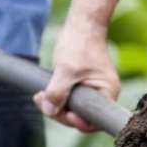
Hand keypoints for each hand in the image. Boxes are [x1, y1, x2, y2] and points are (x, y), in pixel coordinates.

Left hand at [33, 16, 120, 132]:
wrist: (82, 25)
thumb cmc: (80, 44)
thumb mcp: (66, 69)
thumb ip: (58, 92)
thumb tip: (49, 111)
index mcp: (107, 92)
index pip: (94, 120)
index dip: (77, 122)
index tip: (63, 113)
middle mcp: (103, 94)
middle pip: (81, 116)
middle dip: (60, 111)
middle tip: (43, 102)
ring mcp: (93, 90)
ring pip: (74, 108)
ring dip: (55, 105)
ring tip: (39, 96)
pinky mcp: (84, 85)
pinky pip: (71, 99)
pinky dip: (57, 98)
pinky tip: (43, 94)